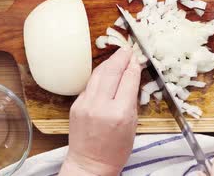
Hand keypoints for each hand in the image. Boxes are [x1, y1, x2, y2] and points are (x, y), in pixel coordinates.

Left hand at [59, 48, 141, 175]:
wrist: (90, 163)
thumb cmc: (116, 149)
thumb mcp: (133, 124)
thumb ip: (132, 98)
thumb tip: (133, 75)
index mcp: (120, 113)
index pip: (128, 79)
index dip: (133, 65)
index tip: (137, 56)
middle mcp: (101, 106)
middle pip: (112, 71)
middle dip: (121, 57)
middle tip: (127, 49)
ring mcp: (85, 104)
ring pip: (98, 74)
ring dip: (109, 62)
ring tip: (118, 56)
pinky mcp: (76, 105)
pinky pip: (90, 84)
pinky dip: (100, 76)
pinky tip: (106, 72)